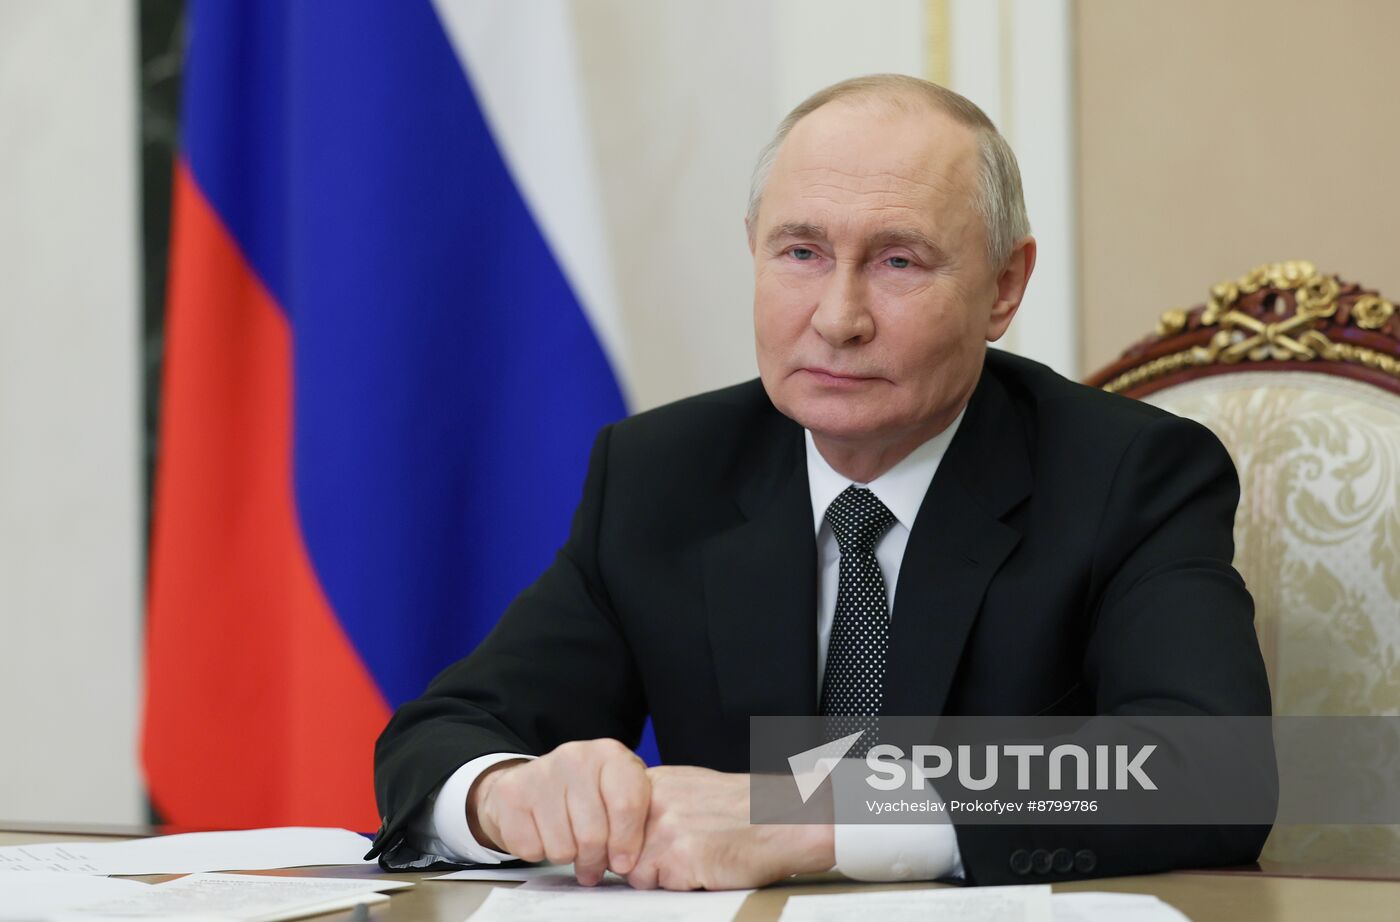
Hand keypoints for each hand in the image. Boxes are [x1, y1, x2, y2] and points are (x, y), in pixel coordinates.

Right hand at [467, 739, 649, 885]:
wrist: (533, 782)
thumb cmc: (588, 794)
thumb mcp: (620, 795)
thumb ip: (634, 821)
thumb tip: (625, 862)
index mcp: (610, 755)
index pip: (626, 805)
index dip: (627, 844)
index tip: (623, 862)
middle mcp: (576, 757)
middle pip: (593, 835)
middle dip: (595, 860)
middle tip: (593, 863)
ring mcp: (541, 773)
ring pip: (562, 848)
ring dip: (567, 856)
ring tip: (568, 842)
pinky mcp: (512, 794)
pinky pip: (531, 849)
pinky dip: (538, 852)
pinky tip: (543, 834)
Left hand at [624, 766, 834, 889]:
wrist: (788, 819)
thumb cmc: (748, 809)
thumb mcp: (693, 788)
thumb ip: (657, 803)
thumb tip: (626, 828)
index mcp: (655, 781)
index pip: (612, 823)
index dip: (626, 845)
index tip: (643, 850)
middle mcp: (655, 800)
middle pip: (619, 849)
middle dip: (641, 862)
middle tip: (680, 855)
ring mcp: (665, 827)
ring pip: (635, 873)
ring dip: (661, 878)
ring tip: (696, 861)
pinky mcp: (678, 856)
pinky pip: (658, 889)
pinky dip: (679, 888)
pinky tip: (705, 869)